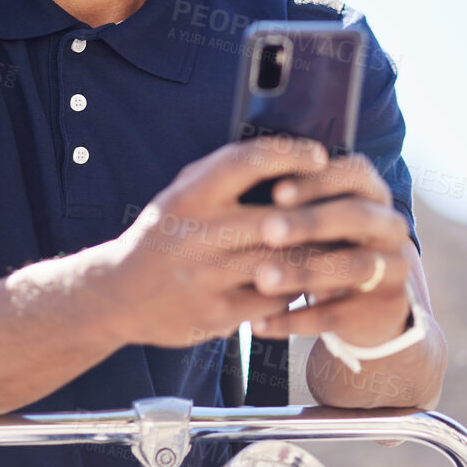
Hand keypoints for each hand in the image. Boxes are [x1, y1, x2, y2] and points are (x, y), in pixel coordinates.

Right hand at [102, 136, 332, 348]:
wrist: (118, 293)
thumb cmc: (165, 233)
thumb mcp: (181, 194)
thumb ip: (224, 174)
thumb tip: (289, 152)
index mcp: (188, 196)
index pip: (246, 162)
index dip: (290, 155)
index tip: (319, 156)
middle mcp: (195, 235)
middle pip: (276, 220)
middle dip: (318, 215)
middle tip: (348, 208)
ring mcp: (205, 278)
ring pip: (282, 264)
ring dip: (319, 255)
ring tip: (342, 244)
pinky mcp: (215, 314)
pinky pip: (274, 300)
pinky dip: (298, 288)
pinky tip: (312, 279)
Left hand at [247, 153, 412, 346]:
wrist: (367, 302)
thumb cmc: (327, 244)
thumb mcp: (319, 216)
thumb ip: (295, 199)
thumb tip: (244, 179)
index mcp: (374, 193)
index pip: (355, 173)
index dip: (317, 182)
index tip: (276, 192)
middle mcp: (390, 227)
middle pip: (356, 216)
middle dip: (310, 221)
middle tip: (268, 230)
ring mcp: (392, 269)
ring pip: (352, 267)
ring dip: (304, 271)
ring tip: (261, 279)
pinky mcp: (381, 309)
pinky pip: (338, 315)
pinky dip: (296, 320)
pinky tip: (260, 324)